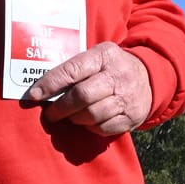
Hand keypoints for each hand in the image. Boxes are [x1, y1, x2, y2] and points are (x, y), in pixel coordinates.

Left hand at [23, 42, 152, 135]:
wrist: (151, 77)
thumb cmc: (112, 67)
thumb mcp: (98, 56)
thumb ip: (76, 67)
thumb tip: (43, 86)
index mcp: (104, 56)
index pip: (72, 70)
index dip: (50, 84)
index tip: (33, 95)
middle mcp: (117, 76)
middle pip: (82, 96)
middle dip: (61, 107)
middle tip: (50, 114)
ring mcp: (126, 98)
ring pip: (92, 115)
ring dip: (75, 119)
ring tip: (70, 116)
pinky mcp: (132, 116)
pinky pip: (104, 128)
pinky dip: (91, 127)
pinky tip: (87, 122)